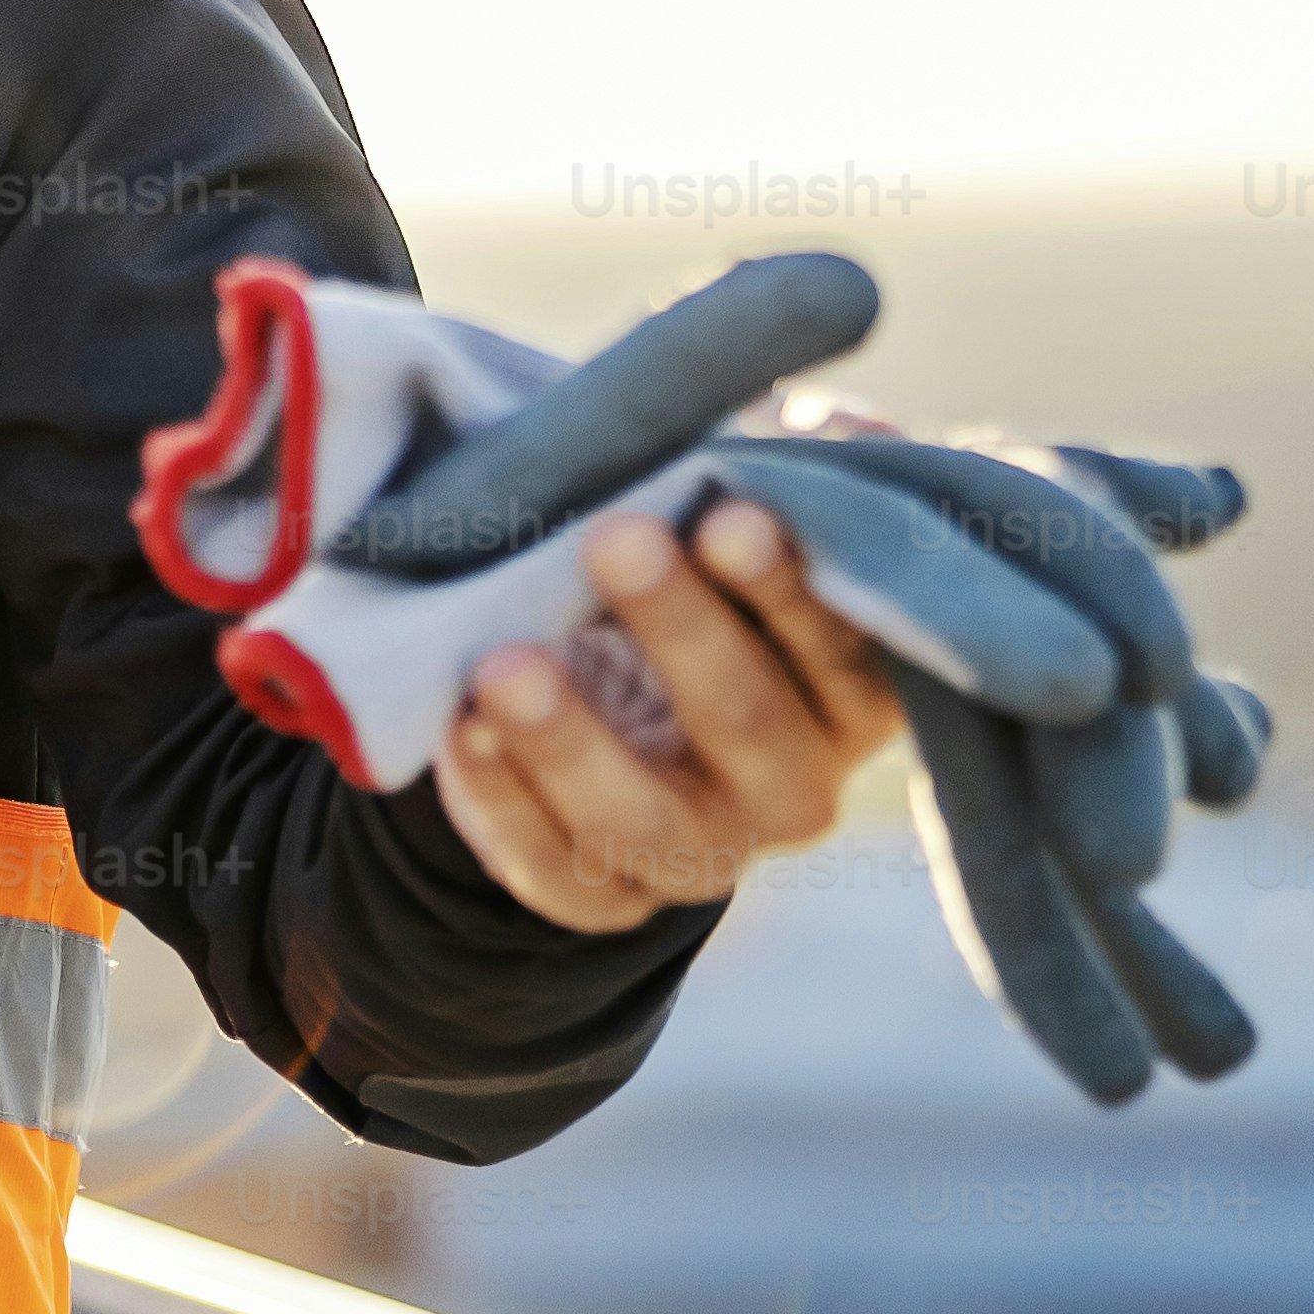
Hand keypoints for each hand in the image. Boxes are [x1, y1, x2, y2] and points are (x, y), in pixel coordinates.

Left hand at [436, 500, 904, 935]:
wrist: (610, 692)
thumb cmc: (697, 566)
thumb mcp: (739, 501)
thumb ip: (787, 455)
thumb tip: (833, 418)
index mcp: (854, 689)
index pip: (840, 645)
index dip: (787, 587)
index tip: (729, 515)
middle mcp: (796, 785)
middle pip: (749, 725)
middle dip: (681, 631)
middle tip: (614, 537)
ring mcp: (703, 851)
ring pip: (644, 820)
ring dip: (571, 744)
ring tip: (503, 665)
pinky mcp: (608, 895)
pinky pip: (557, 873)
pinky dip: (503, 807)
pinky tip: (460, 730)